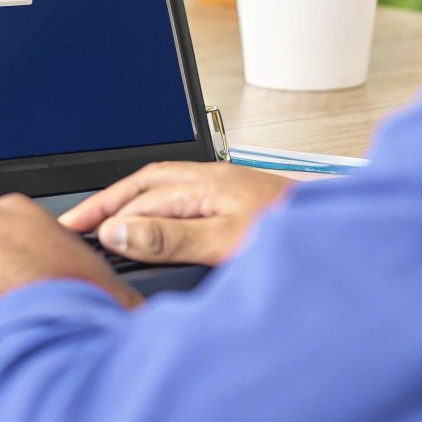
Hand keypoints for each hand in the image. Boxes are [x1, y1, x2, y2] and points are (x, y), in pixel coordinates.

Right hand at [59, 161, 293, 266]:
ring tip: (104, 222)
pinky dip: (157, 210)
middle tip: (75, 224)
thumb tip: (120, 231)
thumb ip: (170, 237)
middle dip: (107, 201)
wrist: (348, 240)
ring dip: (131, 202)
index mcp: (206, 183)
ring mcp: (228, 191)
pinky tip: (155, 225)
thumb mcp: (226, 240)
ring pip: (164, 188)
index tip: (73, 230)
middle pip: (146, 183)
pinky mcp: (239, 204)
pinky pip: (183, 198)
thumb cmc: (297, 236)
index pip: (139, 196)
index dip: (102, 213)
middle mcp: (214, 181)